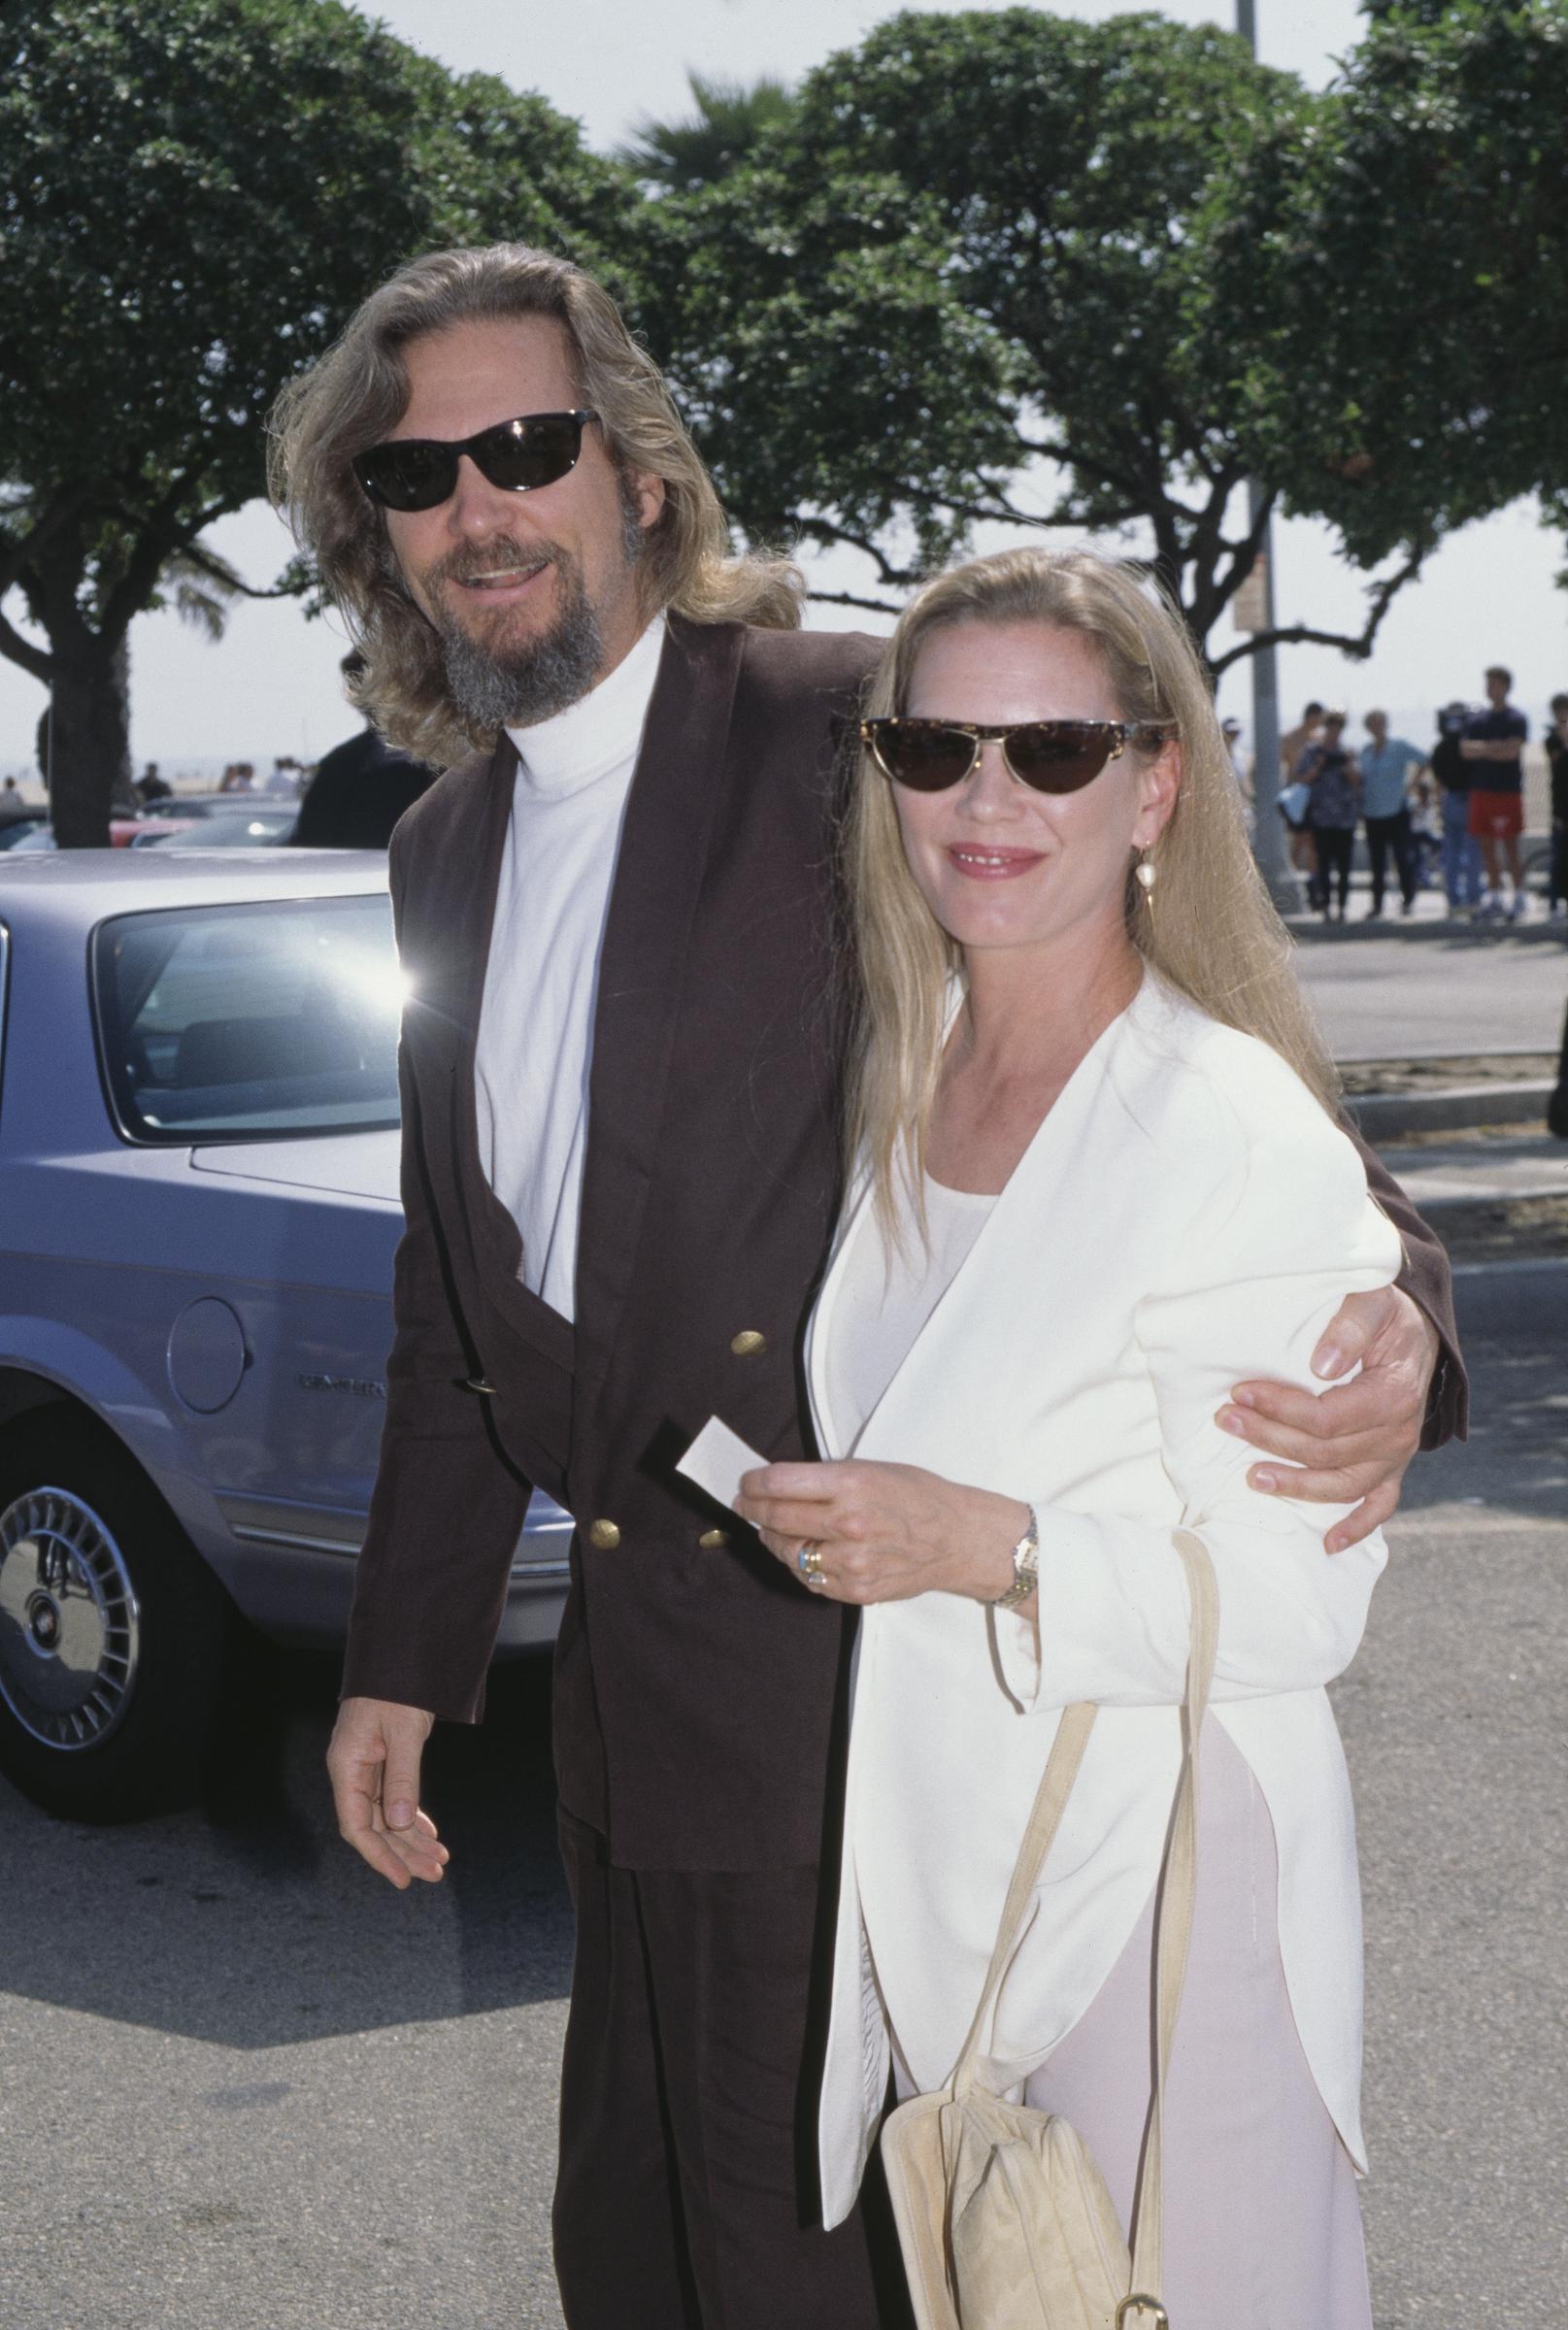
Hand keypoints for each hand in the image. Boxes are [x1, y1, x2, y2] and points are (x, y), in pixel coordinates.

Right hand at [327, 1696, 447, 1888]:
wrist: (399, 1652)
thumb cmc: (397, 1686)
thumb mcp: (403, 1731)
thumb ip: (402, 1778)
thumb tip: (402, 1824)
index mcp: (347, 1767)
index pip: (357, 1826)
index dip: (379, 1856)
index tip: (403, 1879)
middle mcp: (352, 1771)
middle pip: (375, 1826)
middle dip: (404, 1852)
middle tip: (435, 1873)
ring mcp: (367, 1766)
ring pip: (387, 1815)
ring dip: (412, 1838)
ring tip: (439, 1860)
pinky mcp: (382, 1759)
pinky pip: (395, 1798)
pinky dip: (413, 1816)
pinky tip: (429, 1833)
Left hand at [734, 1458, 1026, 1605]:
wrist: (958, 1538)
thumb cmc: (917, 1496)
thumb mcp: (872, 1469)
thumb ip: (826, 1478)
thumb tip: (778, 1484)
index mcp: (851, 1483)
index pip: (779, 1483)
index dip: (753, 1483)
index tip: (746, 1483)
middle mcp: (848, 1522)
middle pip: (777, 1517)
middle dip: (752, 1509)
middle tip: (745, 1504)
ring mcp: (852, 1561)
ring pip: (789, 1552)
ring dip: (772, 1539)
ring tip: (770, 1530)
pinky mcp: (857, 1589)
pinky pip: (811, 1579)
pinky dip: (799, 1565)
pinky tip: (800, 1553)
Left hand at [1217, 1285, 1439, 1552]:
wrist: (1415, 1330)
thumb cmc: (1386, 1314)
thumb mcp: (1371, 1301)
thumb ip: (1349, 1327)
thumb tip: (1321, 1366)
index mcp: (1394, 1395)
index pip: (1327, 1418)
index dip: (1280, 1409)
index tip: (1240, 1393)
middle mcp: (1400, 1434)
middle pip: (1325, 1452)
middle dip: (1270, 1438)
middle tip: (1226, 1420)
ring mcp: (1397, 1456)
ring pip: (1342, 1486)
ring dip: (1294, 1486)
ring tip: (1250, 1477)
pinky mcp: (1392, 1467)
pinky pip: (1379, 1506)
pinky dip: (1356, 1528)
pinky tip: (1327, 1544)